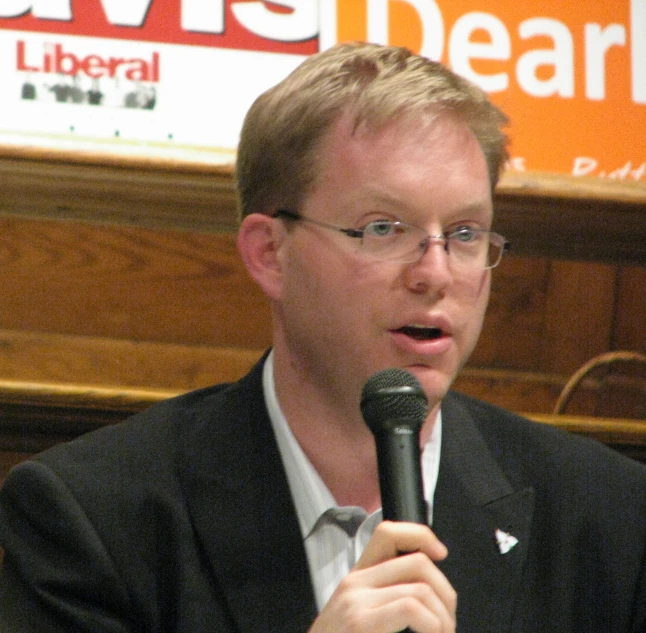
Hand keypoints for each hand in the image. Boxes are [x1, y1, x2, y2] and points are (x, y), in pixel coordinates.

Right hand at [308, 521, 455, 632]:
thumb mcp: (358, 615)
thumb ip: (384, 597)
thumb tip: (429, 593)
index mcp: (357, 577)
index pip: (388, 533)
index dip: (421, 535)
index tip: (440, 554)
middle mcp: (355, 582)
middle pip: (416, 562)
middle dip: (445, 592)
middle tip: (448, 620)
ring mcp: (356, 601)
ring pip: (420, 590)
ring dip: (443, 618)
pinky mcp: (360, 621)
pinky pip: (410, 608)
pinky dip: (432, 624)